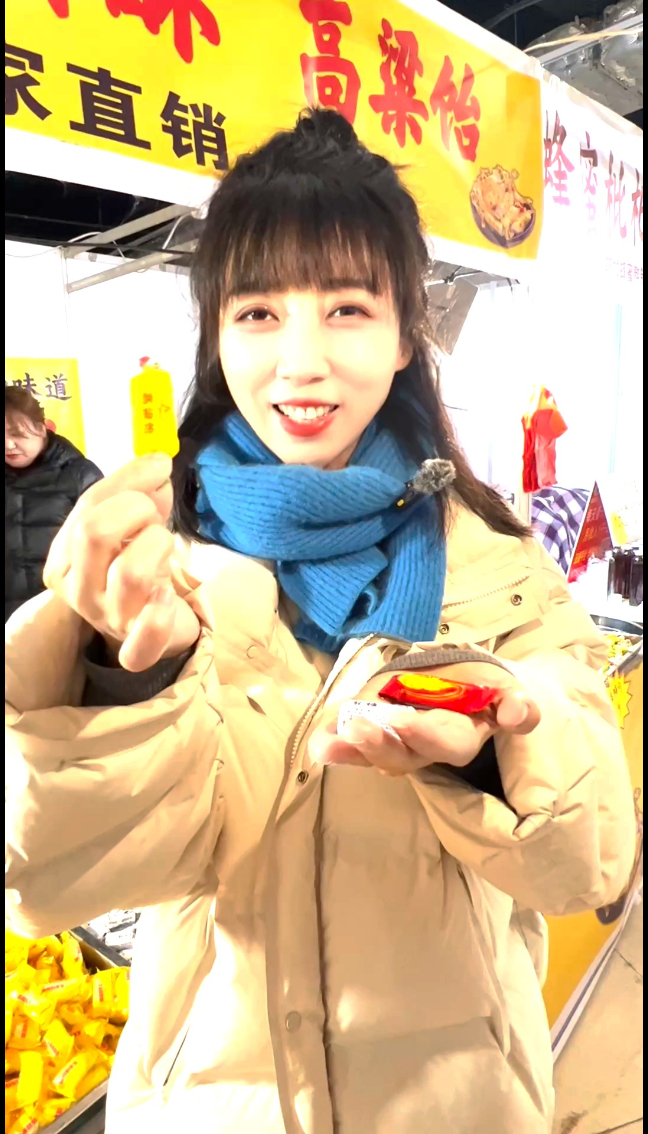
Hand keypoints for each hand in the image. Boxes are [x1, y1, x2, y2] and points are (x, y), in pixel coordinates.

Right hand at [44, 454, 199, 671]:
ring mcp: (105, 621)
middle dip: (137, 510)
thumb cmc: (137, 564)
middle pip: (95, 533)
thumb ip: (139, 493)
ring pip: (130, 573)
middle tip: (156, 517)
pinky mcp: (136, 650)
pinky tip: (167, 596)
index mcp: (64, 557)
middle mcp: (77, 590)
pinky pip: (143, 640)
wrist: (152, 626)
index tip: (161, 466)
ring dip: (159, 547)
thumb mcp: (131, 525)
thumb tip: (156, 466)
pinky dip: (158, 617)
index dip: (129, 480)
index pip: (88, 507)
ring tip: (166, 549)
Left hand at [309, 665, 540, 776]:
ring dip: (351, 750)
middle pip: (406, 755)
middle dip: (380, 744)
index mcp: (463, 735)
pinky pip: (357, 745)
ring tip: (324, 742)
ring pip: (379, 754)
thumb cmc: (485, 684)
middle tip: (354, 727)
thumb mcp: (507, 689)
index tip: (402, 719)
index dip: (425, 734)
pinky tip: (319, 740)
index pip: (447, 742)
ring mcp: (400, 741)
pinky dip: (338, 743)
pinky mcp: (378, 731)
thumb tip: (516, 715)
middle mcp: (428, 746)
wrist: (466, 678)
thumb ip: (516, 704)